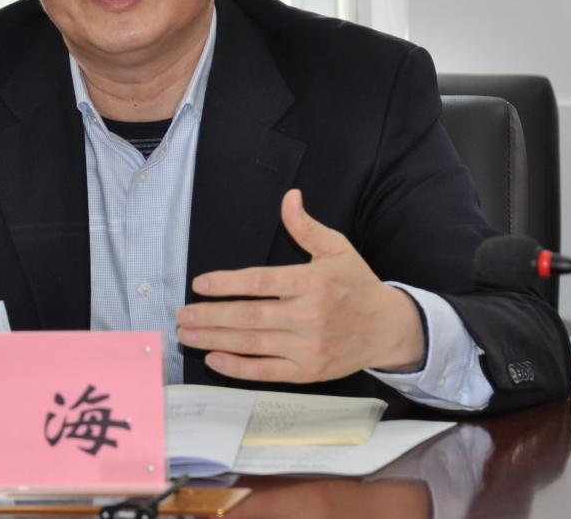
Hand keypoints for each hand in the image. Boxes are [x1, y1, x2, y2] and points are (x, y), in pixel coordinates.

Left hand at [176, 189, 424, 382]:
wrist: (388, 328)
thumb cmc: (358, 285)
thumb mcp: (337, 248)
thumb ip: (306, 227)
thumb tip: (289, 197)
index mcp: (313, 282)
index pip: (259, 282)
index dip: (226, 283)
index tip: (200, 284)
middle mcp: (309, 316)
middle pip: (249, 316)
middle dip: (210, 315)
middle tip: (181, 314)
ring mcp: (308, 347)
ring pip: (252, 344)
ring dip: (214, 339)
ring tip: (187, 333)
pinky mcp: (309, 372)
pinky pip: (267, 372)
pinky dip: (238, 368)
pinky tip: (214, 359)